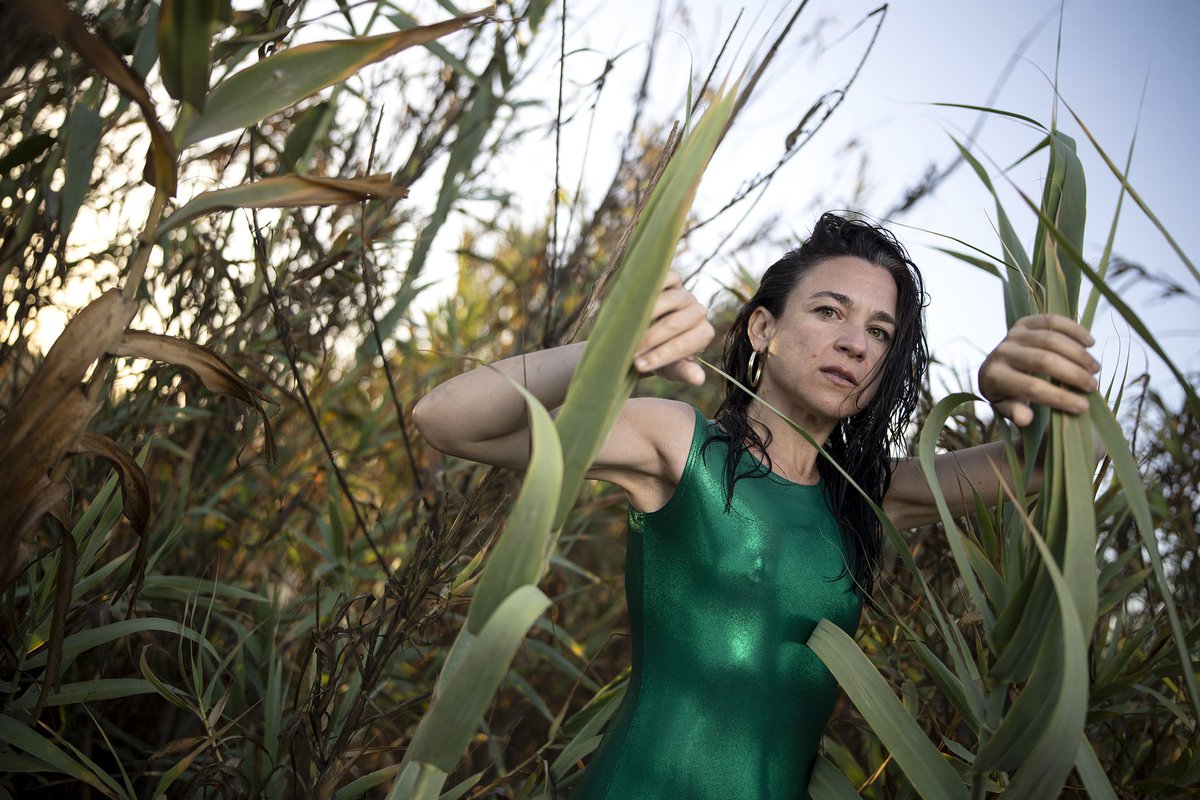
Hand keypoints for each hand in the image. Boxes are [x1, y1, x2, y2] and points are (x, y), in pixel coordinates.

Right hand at [633, 271, 714, 385]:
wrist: (645, 334)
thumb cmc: (658, 354)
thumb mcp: (668, 368)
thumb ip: (682, 371)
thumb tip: (698, 379)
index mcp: (703, 334)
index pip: (684, 344)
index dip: (661, 355)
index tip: (639, 365)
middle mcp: (698, 312)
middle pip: (676, 323)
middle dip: (651, 338)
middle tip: (630, 350)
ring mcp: (686, 294)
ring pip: (671, 300)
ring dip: (648, 315)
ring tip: (628, 328)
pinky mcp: (673, 279)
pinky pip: (667, 278)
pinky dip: (653, 287)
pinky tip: (634, 300)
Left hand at [978, 314, 1099, 426]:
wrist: (994, 367)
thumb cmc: (1005, 392)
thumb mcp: (1006, 407)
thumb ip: (1015, 412)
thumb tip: (1026, 418)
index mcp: (996, 377)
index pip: (1032, 388)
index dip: (1060, 398)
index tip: (1084, 406)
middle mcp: (1002, 352)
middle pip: (1044, 361)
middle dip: (1073, 375)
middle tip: (1093, 386)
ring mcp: (1012, 334)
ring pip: (1051, 340)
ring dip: (1078, 354)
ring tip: (1095, 369)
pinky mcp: (1023, 321)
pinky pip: (1052, 321)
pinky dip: (1074, 330)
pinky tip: (1090, 343)